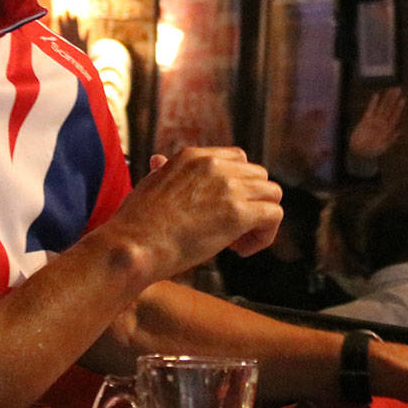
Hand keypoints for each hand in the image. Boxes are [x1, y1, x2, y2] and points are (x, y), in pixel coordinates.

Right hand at [112, 147, 282, 281]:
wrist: (134, 245)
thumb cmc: (135, 223)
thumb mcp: (148, 184)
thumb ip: (162, 171)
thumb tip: (159, 160)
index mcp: (193, 156)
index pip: (238, 159)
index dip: (238, 186)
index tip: (222, 210)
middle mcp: (215, 165)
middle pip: (259, 176)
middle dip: (252, 202)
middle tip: (232, 231)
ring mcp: (228, 187)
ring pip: (272, 193)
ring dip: (261, 219)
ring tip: (237, 243)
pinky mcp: (238, 213)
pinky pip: (274, 215)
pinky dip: (265, 235)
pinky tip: (241, 251)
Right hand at [347, 87, 404, 159]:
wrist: (360, 153)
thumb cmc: (373, 151)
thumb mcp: (383, 146)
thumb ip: (391, 138)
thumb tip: (400, 131)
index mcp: (388, 129)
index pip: (395, 115)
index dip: (399, 107)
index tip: (403, 99)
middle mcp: (382, 123)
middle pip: (389, 108)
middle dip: (393, 99)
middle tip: (398, 89)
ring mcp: (374, 120)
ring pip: (381, 107)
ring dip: (386, 98)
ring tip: (390, 89)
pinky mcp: (366, 120)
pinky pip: (370, 109)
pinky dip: (373, 103)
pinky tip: (376, 95)